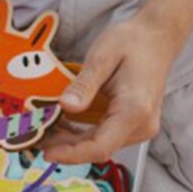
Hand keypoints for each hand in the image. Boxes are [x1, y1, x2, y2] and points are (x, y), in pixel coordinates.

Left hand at [43, 13, 181, 164]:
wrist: (156, 37)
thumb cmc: (132, 42)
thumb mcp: (102, 57)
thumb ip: (84, 85)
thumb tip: (65, 106)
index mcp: (134, 111)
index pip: (100, 146)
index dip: (71, 154)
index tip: (46, 153)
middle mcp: (141, 125)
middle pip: (99, 147)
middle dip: (66, 147)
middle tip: (36, 138)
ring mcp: (139, 125)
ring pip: (101, 142)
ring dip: (73, 140)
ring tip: (45, 129)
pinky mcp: (133, 122)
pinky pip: (105, 133)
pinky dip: (83, 132)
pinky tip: (62, 122)